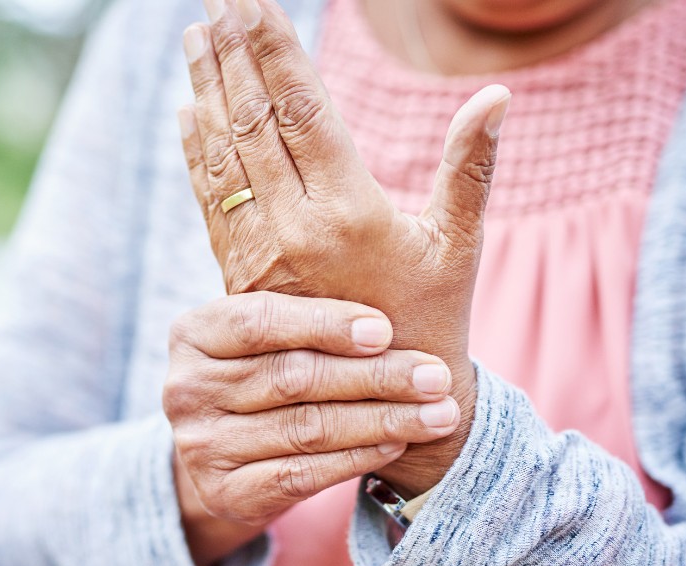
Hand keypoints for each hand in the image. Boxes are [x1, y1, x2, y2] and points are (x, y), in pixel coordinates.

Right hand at [164, 292, 459, 565]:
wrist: (228, 460)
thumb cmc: (269, 373)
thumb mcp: (272, 332)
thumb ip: (310, 301)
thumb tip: (396, 238)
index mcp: (192, 332)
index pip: (260, 321)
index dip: (325, 323)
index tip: (386, 329)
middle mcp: (185, 388)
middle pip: (292, 377)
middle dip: (374, 376)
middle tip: (435, 375)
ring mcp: (200, 445)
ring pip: (306, 429)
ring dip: (383, 419)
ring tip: (438, 412)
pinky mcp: (224, 492)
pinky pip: (303, 474)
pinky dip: (358, 457)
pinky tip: (399, 441)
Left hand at [177, 0, 509, 495]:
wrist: (385, 405)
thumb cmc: (436, 318)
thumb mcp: (459, 243)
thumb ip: (470, 167)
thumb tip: (496, 97)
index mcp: (349, 211)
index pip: (303, 109)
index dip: (275, 50)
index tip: (252, 2)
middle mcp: (295, 227)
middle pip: (254, 122)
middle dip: (233, 54)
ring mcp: (260, 252)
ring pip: (226, 156)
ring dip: (207, 92)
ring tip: (196, 38)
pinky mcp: (241, 275)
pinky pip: (212, 201)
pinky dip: (198, 152)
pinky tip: (189, 112)